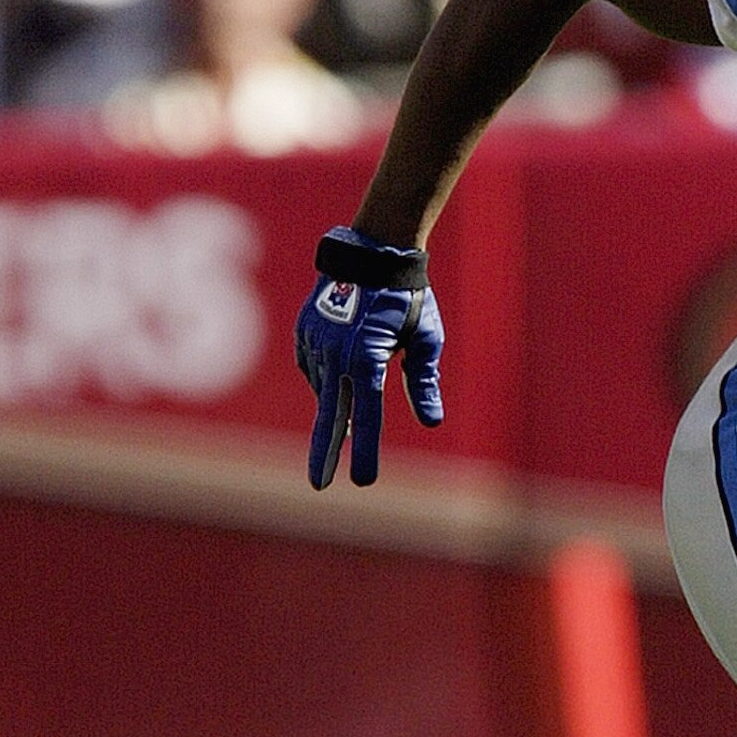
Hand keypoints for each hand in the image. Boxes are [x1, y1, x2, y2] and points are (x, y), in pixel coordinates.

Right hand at [296, 227, 444, 489]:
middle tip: (320, 485)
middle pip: (332, 415)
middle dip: (326, 453)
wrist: (372, 250)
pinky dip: (326, 380)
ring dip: (337, 406)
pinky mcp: (304, 333)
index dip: (367, 451)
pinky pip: (312, 369)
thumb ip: (424, 380)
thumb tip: (432, 421)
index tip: (363, 481)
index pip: (368, 416)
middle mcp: (336, 354)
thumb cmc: (407, 295)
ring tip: (352, 415)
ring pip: (324, 391)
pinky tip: (339, 380)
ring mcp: (315, 342)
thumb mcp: (425, 337)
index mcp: (368, 358)